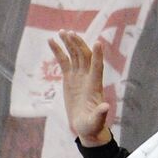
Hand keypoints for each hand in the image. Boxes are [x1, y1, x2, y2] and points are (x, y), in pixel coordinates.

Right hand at [49, 30, 112, 146]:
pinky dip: (58, 51)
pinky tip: (51, 41)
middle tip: (70, 33)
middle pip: (84, 56)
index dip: (98, 56)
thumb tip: (105, 107)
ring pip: (74, 55)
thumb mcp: (96, 121)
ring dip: (69, 43)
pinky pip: (64, 61)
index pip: (97, 67)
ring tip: (62, 31)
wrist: (86, 126)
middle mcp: (88, 77)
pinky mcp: (69, 78)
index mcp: (95, 85)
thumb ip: (100, 114)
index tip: (98, 43)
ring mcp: (79, 76)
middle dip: (78, 44)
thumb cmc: (92, 125)